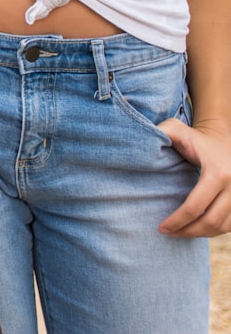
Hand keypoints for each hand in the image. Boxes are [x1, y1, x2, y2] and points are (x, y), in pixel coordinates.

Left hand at [158, 116, 230, 236]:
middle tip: (167, 233)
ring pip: (222, 226)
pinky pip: (230, 225)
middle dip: (187, 231)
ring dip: (200, 234)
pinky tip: (194, 229)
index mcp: (217, 173)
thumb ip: (160, 133)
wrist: (223, 137)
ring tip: (179, 233)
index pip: (195, 206)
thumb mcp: (176, 129)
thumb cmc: (194, 136)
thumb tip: (142, 143)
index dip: (177, 221)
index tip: (160, 227)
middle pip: (211, 221)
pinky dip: (213, 230)